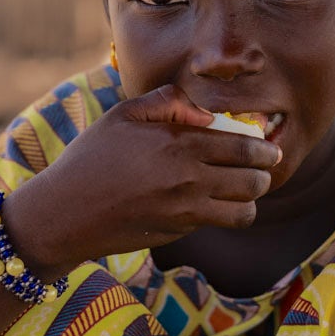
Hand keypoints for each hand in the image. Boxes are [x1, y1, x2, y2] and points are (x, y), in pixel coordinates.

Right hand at [3, 84, 281, 274]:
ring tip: (243, 189)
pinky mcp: (178, 233)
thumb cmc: (91, 158)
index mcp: (179, 143)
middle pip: (254, 180)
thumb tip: (206, 112)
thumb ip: (168, 102)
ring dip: (249, 199)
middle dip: (265, 172)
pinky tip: (212, 201)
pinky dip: (223, 214)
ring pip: (244, 210)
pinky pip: (216, 223)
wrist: (64, 214)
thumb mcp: (123, 115)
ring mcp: (185, 211)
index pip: (244, 146)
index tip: (270, 146)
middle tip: (265, 168)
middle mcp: (188, 179)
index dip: (265, 147)